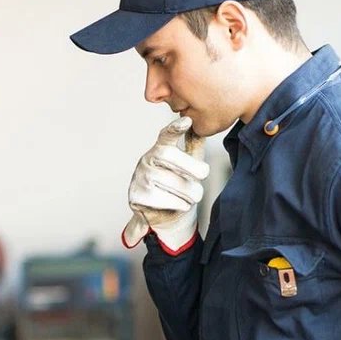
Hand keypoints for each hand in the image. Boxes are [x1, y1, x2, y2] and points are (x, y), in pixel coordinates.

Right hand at [122, 116, 209, 254]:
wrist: (165, 218)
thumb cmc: (178, 189)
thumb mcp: (188, 167)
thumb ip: (193, 148)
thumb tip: (199, 128)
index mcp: (160, 149)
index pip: (166, 135)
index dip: (175, 128)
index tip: (186, 121)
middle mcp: (146, 160)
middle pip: (168, 156)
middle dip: (191, 166)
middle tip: (203, 175)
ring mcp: (139, 177)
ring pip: (171, 181)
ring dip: (190, 193)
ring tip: (191, 197)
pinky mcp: (136, 196)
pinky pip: (165, 199)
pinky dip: (179, 205)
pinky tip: (177, 204)